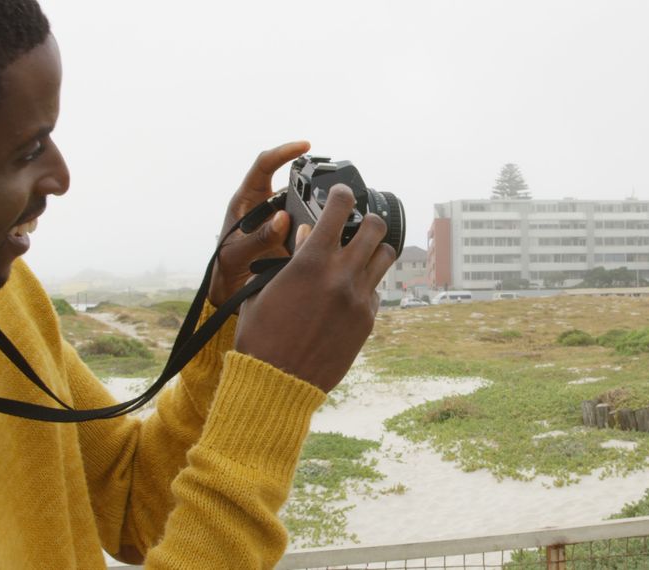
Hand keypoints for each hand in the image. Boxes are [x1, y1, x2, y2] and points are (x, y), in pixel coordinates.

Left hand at [209, 141, 313, 308]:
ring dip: (315, 211)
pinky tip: (328, 239)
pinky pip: (309, 226)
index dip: (283, 152)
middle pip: (291, 183)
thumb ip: (257, 238)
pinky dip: (318, 230)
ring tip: (327, 222)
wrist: (232, 289)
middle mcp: (266, 205)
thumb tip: (282, 218)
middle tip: (328, 186)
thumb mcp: (237, 254)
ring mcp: (281, 220)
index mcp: (247, 200)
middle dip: (309, 182)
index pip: (264, 165)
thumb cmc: (227, 267)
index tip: (305, 147)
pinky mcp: (292, 235)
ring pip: (303, 205)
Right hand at [234, 185, 396, 391]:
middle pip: (376, 228)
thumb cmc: (262, 335)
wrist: (277, 381)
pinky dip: (367, 284)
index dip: (343, 195)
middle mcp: (342, 275)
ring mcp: (359, 298)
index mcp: (311, 261)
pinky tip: (350, 291)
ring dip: (375, 249)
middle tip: (357, 224)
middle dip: (367, 220)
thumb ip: (290, 258)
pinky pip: (377, 290)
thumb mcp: (266, 288)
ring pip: (386, 256)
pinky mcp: (367, 321)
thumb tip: (307, 236)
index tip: (342, 194)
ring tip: (360, 254)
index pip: (339, 209)